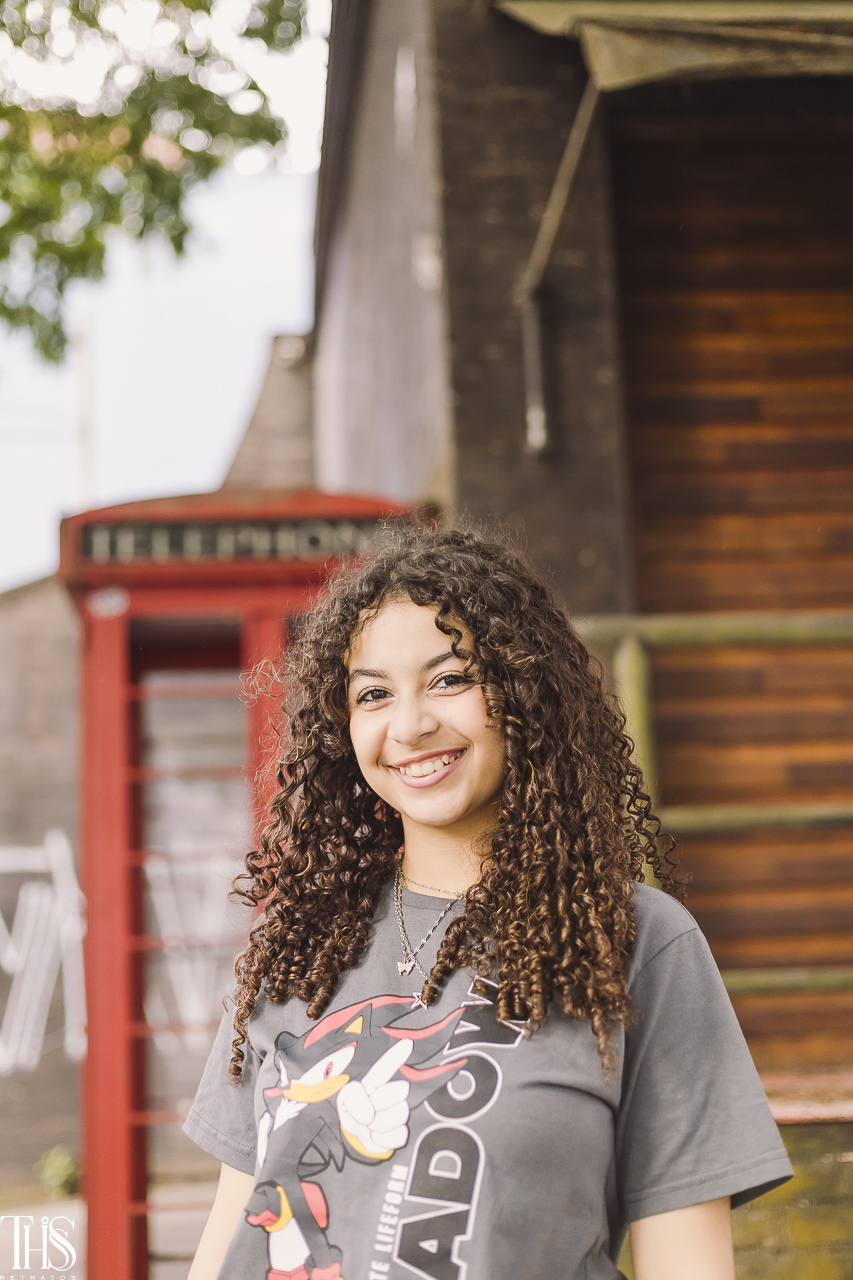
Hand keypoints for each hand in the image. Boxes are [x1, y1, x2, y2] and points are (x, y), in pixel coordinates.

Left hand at [337, 1038, 412, 1156]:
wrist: (355, 1141)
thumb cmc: (350, 1116)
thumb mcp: (344, 1102)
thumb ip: (353, 1098)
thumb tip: (370, 1115)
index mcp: (375, 1082)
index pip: (386, 1067)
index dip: (397, 1055)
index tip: (408, 1043)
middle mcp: (392, 1093)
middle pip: (398, 1090)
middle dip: (375, 1105)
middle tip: (364, 1115)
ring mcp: (400, 1112)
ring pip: (400, 1113)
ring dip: (376, 1126)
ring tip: (368, 1127)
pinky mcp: (402, 1134)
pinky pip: (399, 1135)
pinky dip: (380, 1141)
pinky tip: (374, 1137)